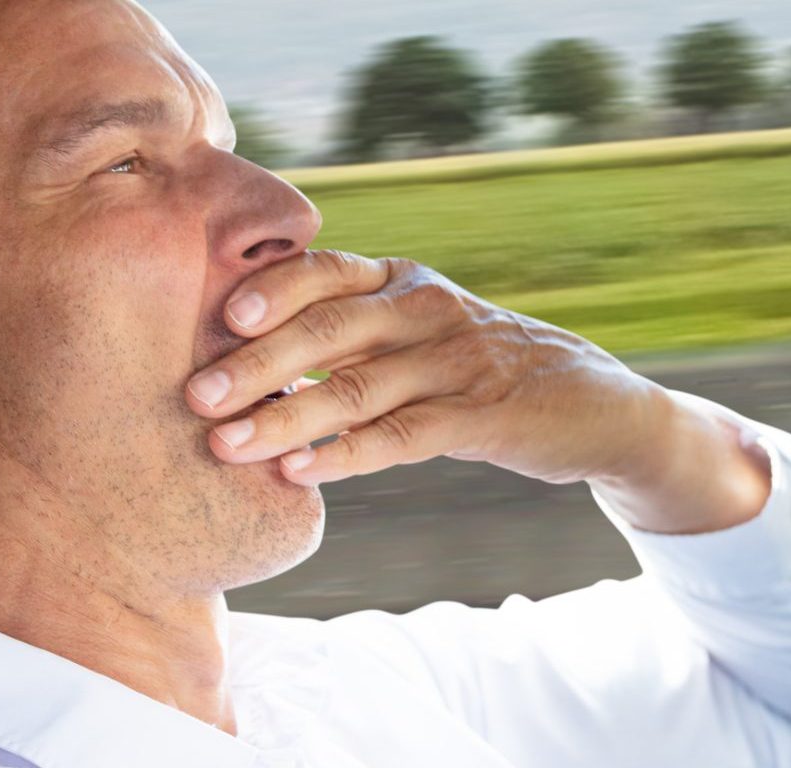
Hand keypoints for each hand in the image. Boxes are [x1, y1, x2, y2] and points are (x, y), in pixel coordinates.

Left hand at [188, 251, 767, 532]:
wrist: (596, 406)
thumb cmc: (484, 372)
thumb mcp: (423, 332)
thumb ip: (352, 331)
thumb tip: (247, 352)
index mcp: (404, 282)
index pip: (326, 271)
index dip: (271, 289)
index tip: (218, 317)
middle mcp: (427, 311)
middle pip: (329, 327)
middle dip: (255, 363)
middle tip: (194, 394)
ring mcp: (456, 363)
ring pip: (355, 387)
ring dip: (283, 419)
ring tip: (225, 446)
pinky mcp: (481, 417)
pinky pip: (401, 436)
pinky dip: (344, 454)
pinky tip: (299, 472)